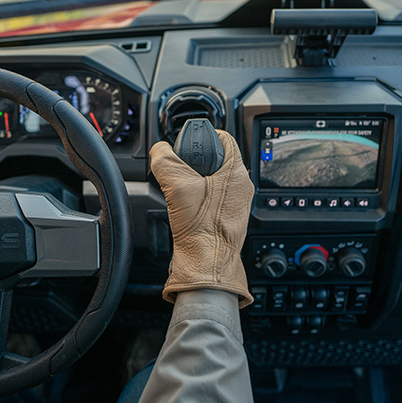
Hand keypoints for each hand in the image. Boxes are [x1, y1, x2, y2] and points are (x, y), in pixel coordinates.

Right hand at [150, 130, 253, 307]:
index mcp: (238, 173)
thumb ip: (165, 160)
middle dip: (196, 161)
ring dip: (196, 180)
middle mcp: (242, 187)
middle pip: (218, 158)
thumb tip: (159, 150)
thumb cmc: (201, 231)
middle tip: (181, 169)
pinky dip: (198, 197)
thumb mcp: (177, 186)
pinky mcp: (228, 217)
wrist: (206, 265)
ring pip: (214, 179)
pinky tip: (186, 206)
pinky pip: (213, 197)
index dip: (202, 137)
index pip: (224, 138)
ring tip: (182, 190)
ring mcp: (237, 203)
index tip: (187, 145)